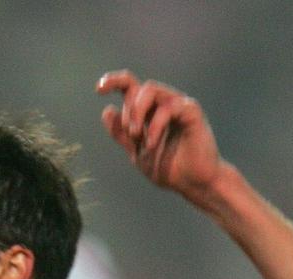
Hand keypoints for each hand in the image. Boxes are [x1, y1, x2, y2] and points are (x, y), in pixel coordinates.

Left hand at [96, 70, 222, 200]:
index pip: (130, 86)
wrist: (193, 184)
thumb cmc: (170, 169)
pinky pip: (168, 107)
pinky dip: (155, 125)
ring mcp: (179, 105)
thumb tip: (107, 111)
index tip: (99, 90)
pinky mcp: (191, 112)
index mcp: (149, 111)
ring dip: (137, 112)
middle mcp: (164, 103)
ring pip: (151, 90)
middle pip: (138, 87)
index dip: (114, 81)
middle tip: (130, 134)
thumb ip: (122, 135)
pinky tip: (151, 144)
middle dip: (128, 111)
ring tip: (137, 136)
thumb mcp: (137, 153)